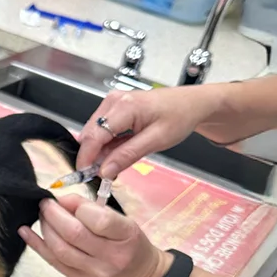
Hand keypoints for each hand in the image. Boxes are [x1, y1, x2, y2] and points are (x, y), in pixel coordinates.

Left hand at [20, 194, 171, 276]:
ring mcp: (95, 273)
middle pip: (74, 235)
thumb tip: (61, 199)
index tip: (65, 199)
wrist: (139, 275)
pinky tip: (26, 232)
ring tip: (41, 216)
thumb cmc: (129, 242)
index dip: (76, 206)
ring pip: (60, 250)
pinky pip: (54, 262)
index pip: (98, 220)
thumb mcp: (122, 220)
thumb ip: (92, 208)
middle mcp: (111, 257)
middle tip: (45, 204)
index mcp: (125, 236)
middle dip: (53, 215)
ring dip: (45, 229)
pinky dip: (37, 246)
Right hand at [77, 86, 229, 178]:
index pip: (94, 135)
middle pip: (91, 134)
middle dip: (94, 157)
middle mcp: (114, 101)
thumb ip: (128, 155)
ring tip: (118, 163)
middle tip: (105, 175)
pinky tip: (119, 152)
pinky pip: (103, 130)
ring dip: (101, 152)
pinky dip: (107, 145)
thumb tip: (105, 170)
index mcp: (124, 106)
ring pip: (95, 133)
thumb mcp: (156, 140)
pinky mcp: (114, 108)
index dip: (87, 158)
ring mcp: (113, 103)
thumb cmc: (179, 116)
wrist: (190, 104)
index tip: (86, 175)